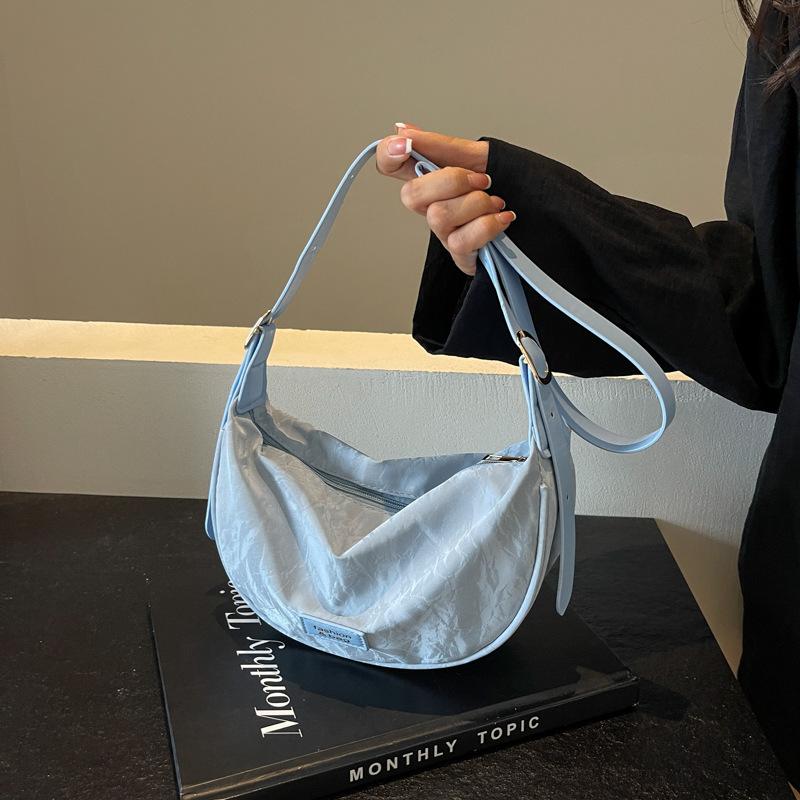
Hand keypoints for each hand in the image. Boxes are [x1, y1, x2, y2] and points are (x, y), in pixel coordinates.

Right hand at [376, 123, 515, 275]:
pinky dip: (488, 225)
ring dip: (476, 204)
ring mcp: (446, 232)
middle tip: (480, 180)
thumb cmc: (512, 188)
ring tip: (496, 202)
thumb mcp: (480, 157)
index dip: (388, 154)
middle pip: (411, 195)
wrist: (545, 217)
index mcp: (434, 178)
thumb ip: (441, 146)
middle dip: (451, 182)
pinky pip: (461, 241)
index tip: (407, 146)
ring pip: (438, 217)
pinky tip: (504, 218)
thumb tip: (403, 130)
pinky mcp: (461, 255)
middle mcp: (433, 206)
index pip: (390, 164)